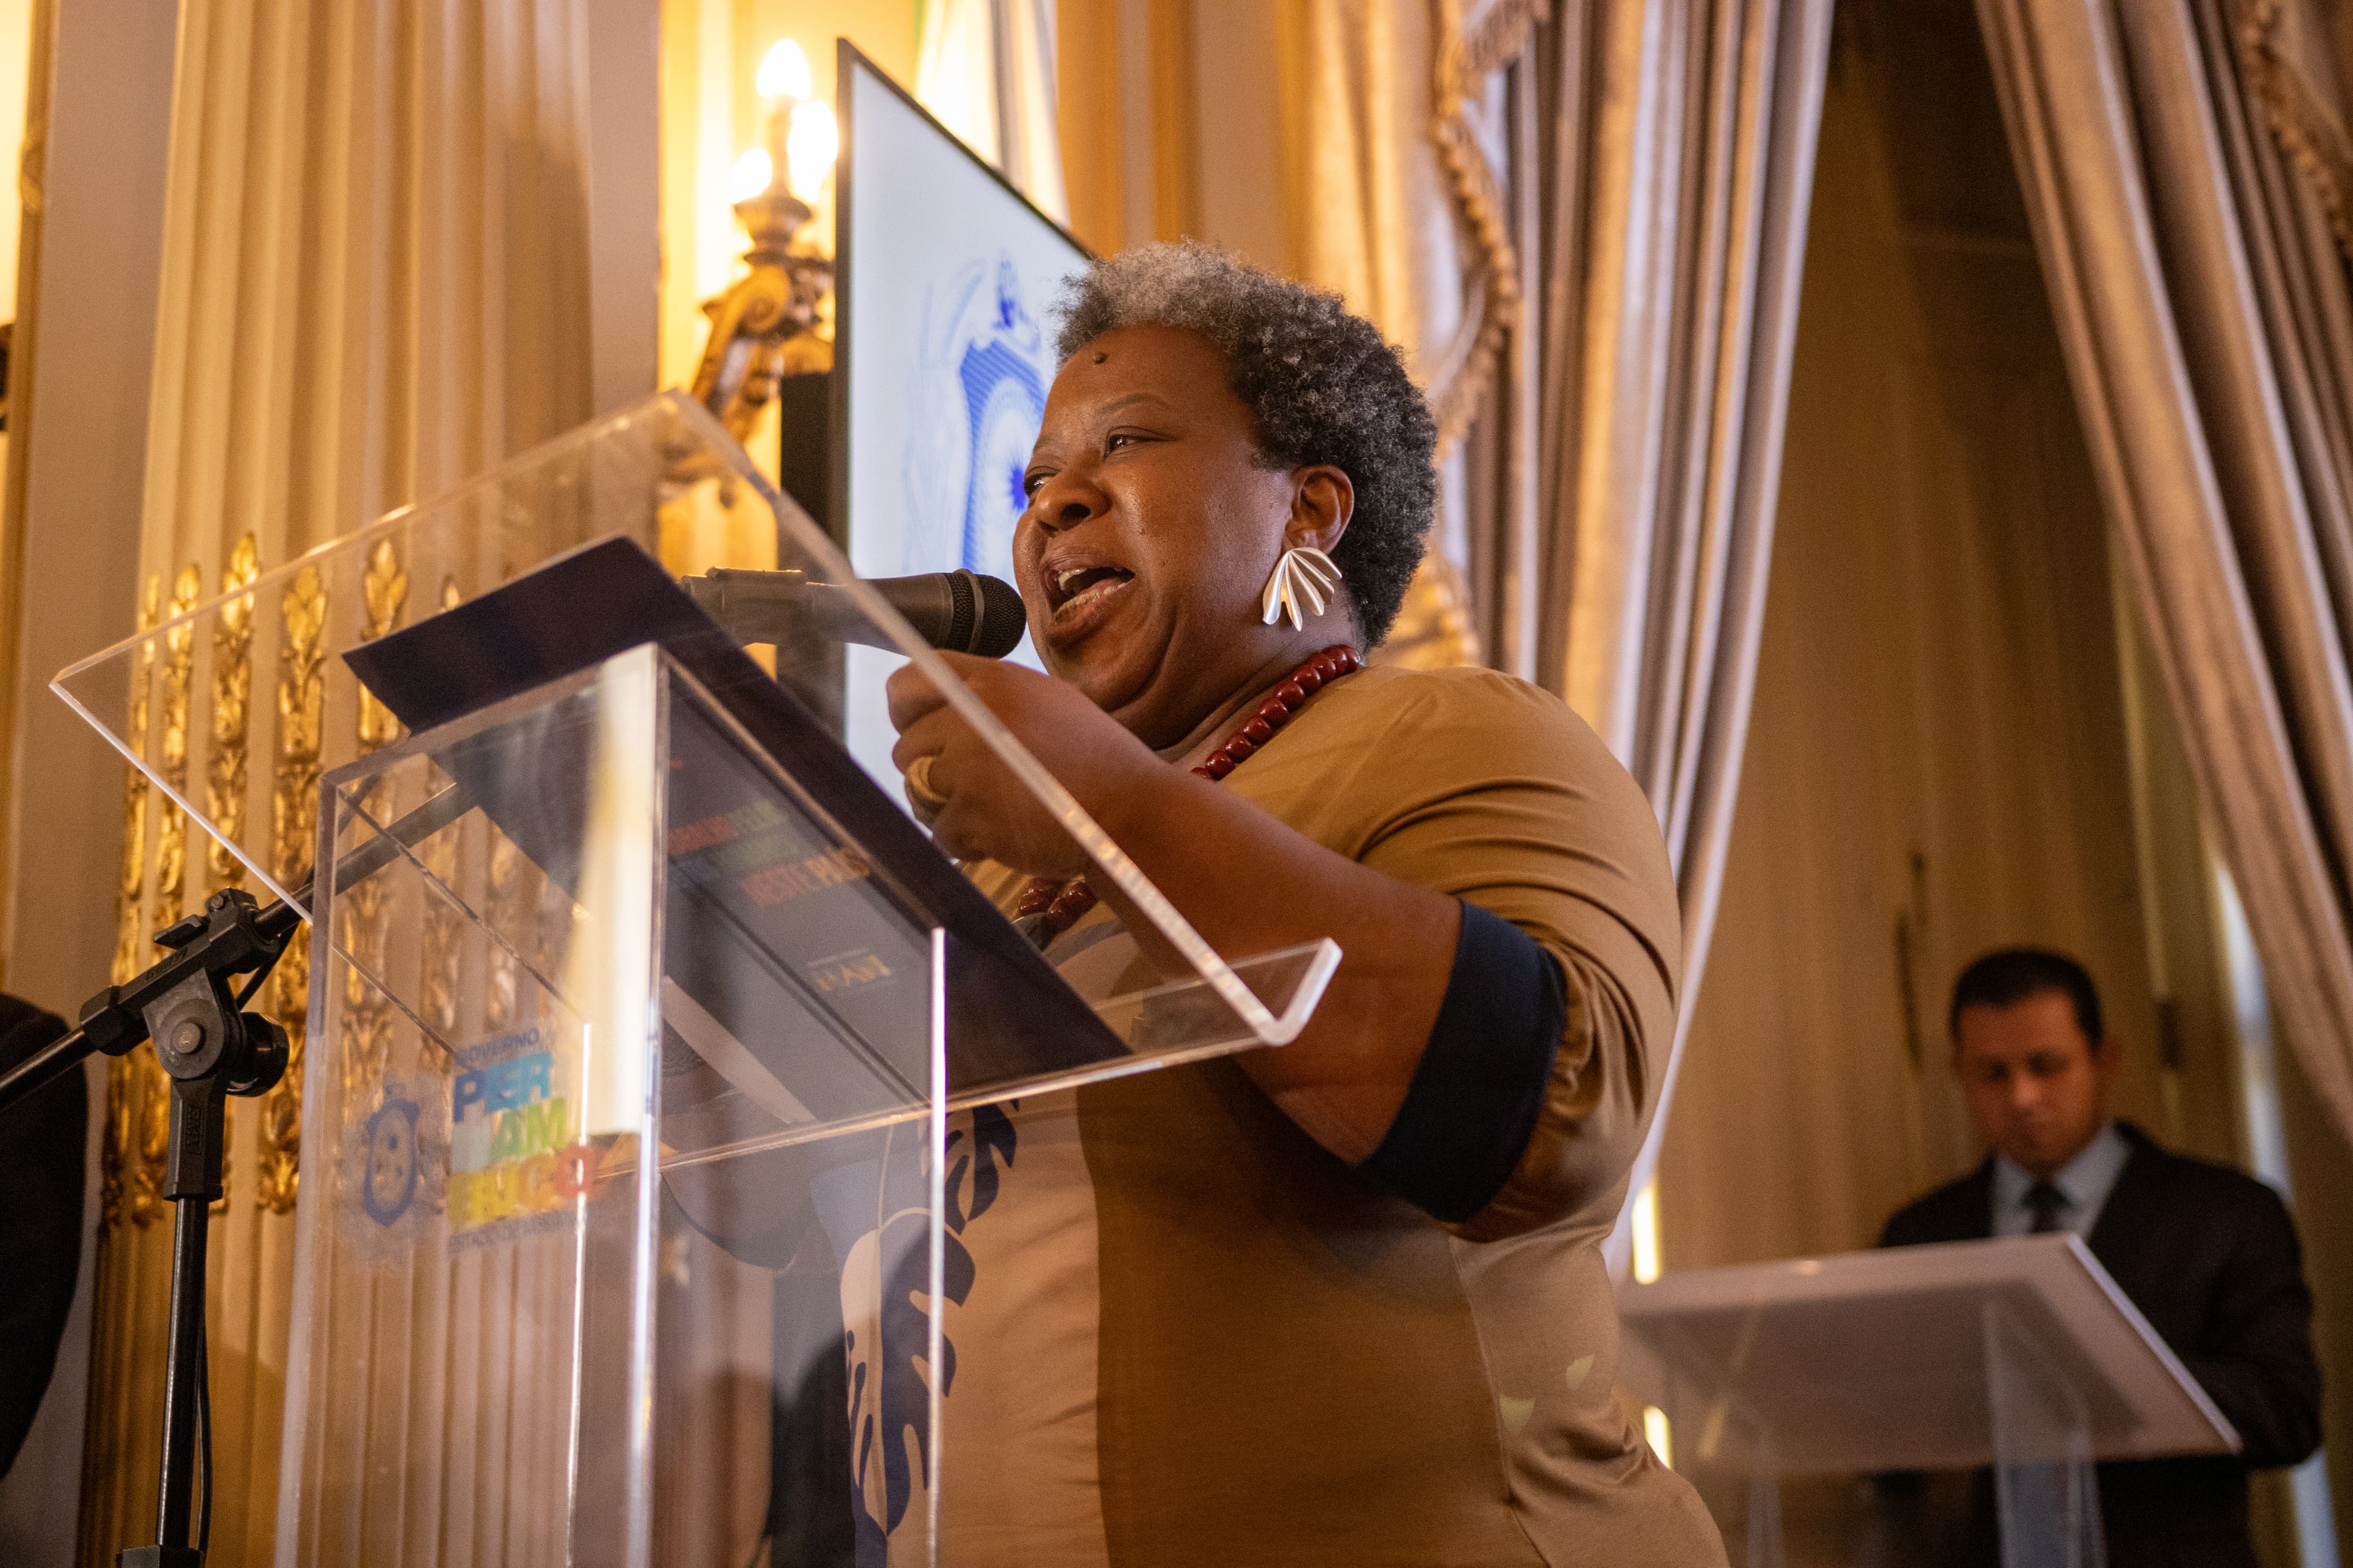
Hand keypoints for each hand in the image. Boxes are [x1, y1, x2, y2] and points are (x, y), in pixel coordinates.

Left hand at [886, 653, 1163, 876]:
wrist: (1128, 810)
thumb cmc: (1095, 760)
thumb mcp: (1047, 701)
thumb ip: (991, 698)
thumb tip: (942, 711)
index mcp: (991, 681)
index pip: (908, 682)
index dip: (906, 710)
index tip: (919, 729)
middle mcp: (970, 717)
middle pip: (906, 748)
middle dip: (930, 772)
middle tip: (973, 787)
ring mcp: (966, 767)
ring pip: (918, 794)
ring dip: (946, 810)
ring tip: (995, 811)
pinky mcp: (970, 815)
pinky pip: (940, 833)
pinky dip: (965, 842)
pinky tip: (1003, 834)